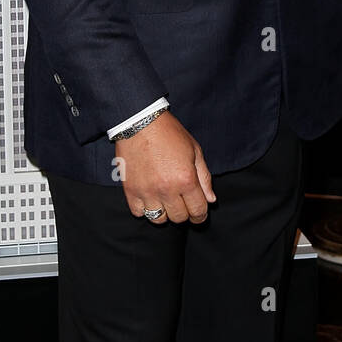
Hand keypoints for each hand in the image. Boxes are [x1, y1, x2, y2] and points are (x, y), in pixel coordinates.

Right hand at [115, 110, 215, 224]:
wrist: (140, 122)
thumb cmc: (170, 133)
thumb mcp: (195, 151)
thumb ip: (204, 178)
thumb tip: (210, 200)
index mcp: (186, 179)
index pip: (198, 210)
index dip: (200, 215)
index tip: (198, 213)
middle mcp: (167, 189)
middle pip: (179, 218)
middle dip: (184, 212)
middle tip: (182, 201)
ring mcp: (147, 191)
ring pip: (159, 219)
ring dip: (165, 212)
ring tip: (165, 199)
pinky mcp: (130, 190)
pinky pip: (139, 212)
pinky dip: (145, 208)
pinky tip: (149, 197)